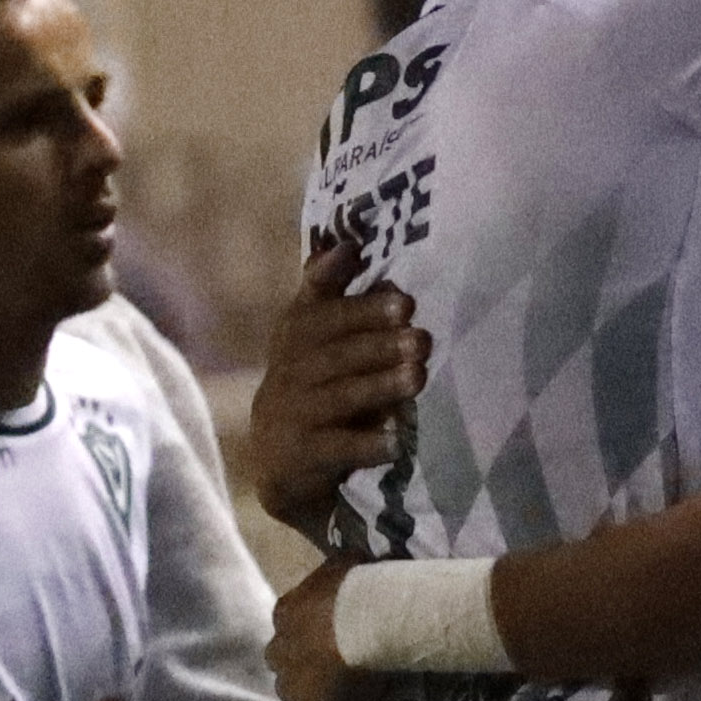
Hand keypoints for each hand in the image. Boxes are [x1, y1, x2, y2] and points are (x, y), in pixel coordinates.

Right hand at [249, 237, 425, 527]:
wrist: (278, 457)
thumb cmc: (310, 381)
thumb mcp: (310, 334)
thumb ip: (327, 290)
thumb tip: (349, 243)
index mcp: (294, 334)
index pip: (321, 313)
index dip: (359, 306)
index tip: (403, 300)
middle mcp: (289, 370)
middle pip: (335, 353)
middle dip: (380, 344)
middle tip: (422, 339)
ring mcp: (291, 412)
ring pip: (339, 396)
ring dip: (380, 386)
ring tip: (418, 377)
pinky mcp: (300, 454)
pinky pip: (335, 447)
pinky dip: (366, 444)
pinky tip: (396, 441)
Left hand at [271, 559, 358, 700]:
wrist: (365, 620)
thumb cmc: (362, 589)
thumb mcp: (350, 563)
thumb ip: (346, 564)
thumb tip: (356, 558)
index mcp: (287, 615)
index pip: (292, 634)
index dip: (311, 645)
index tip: (332, 651)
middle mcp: (280, 654)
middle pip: (291, 672)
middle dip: (311, 681)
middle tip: (343, 688)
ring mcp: (293, 692)